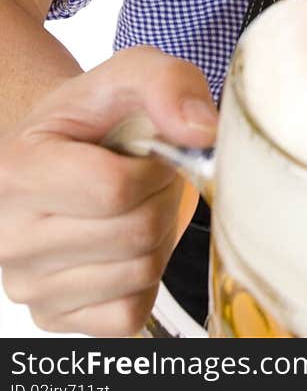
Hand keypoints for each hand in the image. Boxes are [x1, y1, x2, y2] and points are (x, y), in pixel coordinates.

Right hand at [0, 45, 217, 335]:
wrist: (64, 150)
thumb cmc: (97, 115)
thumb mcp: (132, 73)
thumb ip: (168, 84)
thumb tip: (203, 133)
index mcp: (16, 171)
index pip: (115, 189)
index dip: (157, 168)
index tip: (153, 151)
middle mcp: (9, 236)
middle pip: (135, 234)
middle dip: (162, 198)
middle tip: (150, 178)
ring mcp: (28, 286)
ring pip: (139, 273)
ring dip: (159, 236)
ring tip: (136, 205)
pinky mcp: (52, 317)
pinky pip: (130, 314)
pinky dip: (146, 279)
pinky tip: (126, 244)